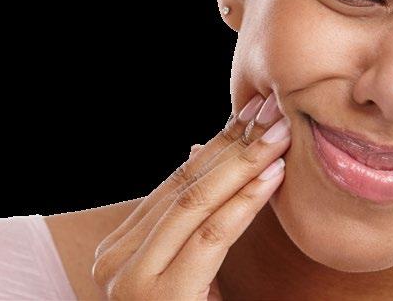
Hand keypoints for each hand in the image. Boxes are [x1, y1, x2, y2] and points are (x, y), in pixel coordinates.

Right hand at [92, 91, 291, 299]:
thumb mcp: (185, 270)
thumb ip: (186, 219)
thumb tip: (197, 149)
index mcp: (118, 248)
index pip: (173, 184)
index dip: (215, 146)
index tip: (250, 115)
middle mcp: (113, 258)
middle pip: (183, 186)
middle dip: (233, 145)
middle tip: (271, 111)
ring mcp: (131, 278)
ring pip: (195, 203)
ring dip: (245, 163)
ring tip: (279, 135)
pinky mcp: (163, 296)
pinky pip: (210, 235)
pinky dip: (244, 202)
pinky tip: (272, 176)